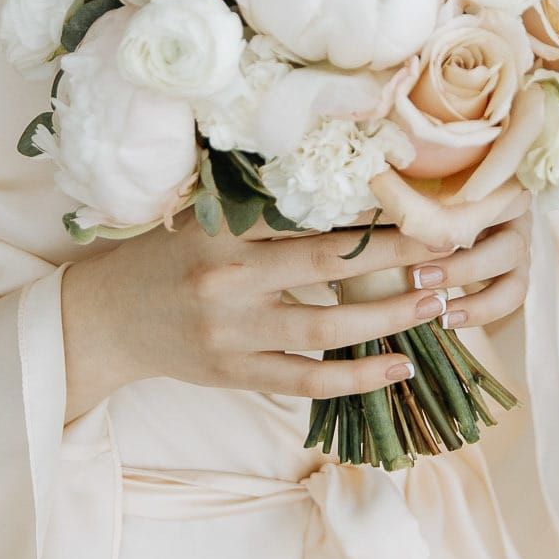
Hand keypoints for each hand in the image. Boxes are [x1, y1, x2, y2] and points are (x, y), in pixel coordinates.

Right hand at [59, 184, 531, 419]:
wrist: (107, 321)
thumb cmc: (167, 259)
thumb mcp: (203, 218)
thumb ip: (261, 206)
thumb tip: (342, 179)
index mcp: (223, 231)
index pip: (306, 214)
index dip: (367, 209)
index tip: (417, 199)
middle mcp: (229, 281)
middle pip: (330, 264)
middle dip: (398, 256)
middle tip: (451, 246)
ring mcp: (234, 334)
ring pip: (329, 327)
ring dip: (392, 315)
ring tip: (440, 302)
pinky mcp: (237, 375)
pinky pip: (309, 379)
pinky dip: (359, 375)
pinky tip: (402, 365)